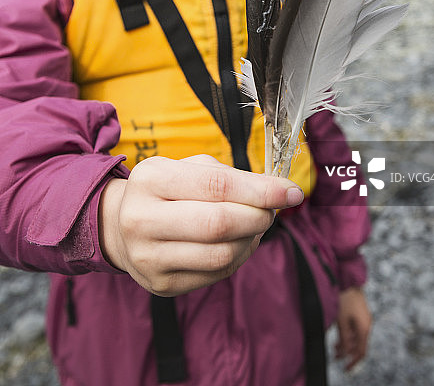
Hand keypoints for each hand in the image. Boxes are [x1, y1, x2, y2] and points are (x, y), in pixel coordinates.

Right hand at [98, 154, 302, 296]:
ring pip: (221, 254)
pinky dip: (239, 257)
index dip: (261, 190)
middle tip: (274, 210)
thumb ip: (230, 176)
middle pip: (219, 223)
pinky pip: (216, 274)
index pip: (217, 186)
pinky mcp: (161, 285)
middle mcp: (142, 219)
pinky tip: (241, 242)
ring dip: (252, 239)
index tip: (292, 191)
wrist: (121, 226)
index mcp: (150, 179)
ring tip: (257, 224)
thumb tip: (277, 192)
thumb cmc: (167, 190)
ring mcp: (148, 257)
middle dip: (259, 215)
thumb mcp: (188, 167)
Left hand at [335, 286, 371, 369]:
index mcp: (364, 328)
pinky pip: (356, 328)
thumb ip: (344, 339)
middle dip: (347, 352)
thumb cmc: (345, 298)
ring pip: (356, 337)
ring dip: (346, 343)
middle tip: (335, 356)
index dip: (353, 362)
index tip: (345, 368)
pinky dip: (348, 334)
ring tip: (334, 346)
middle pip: (359, 345)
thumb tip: (345, 353)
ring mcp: (364, 318)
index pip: (361, 352)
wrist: (349, 280)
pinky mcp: (360, 313)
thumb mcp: (342, 321)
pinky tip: (339, 334)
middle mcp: (367, 324)